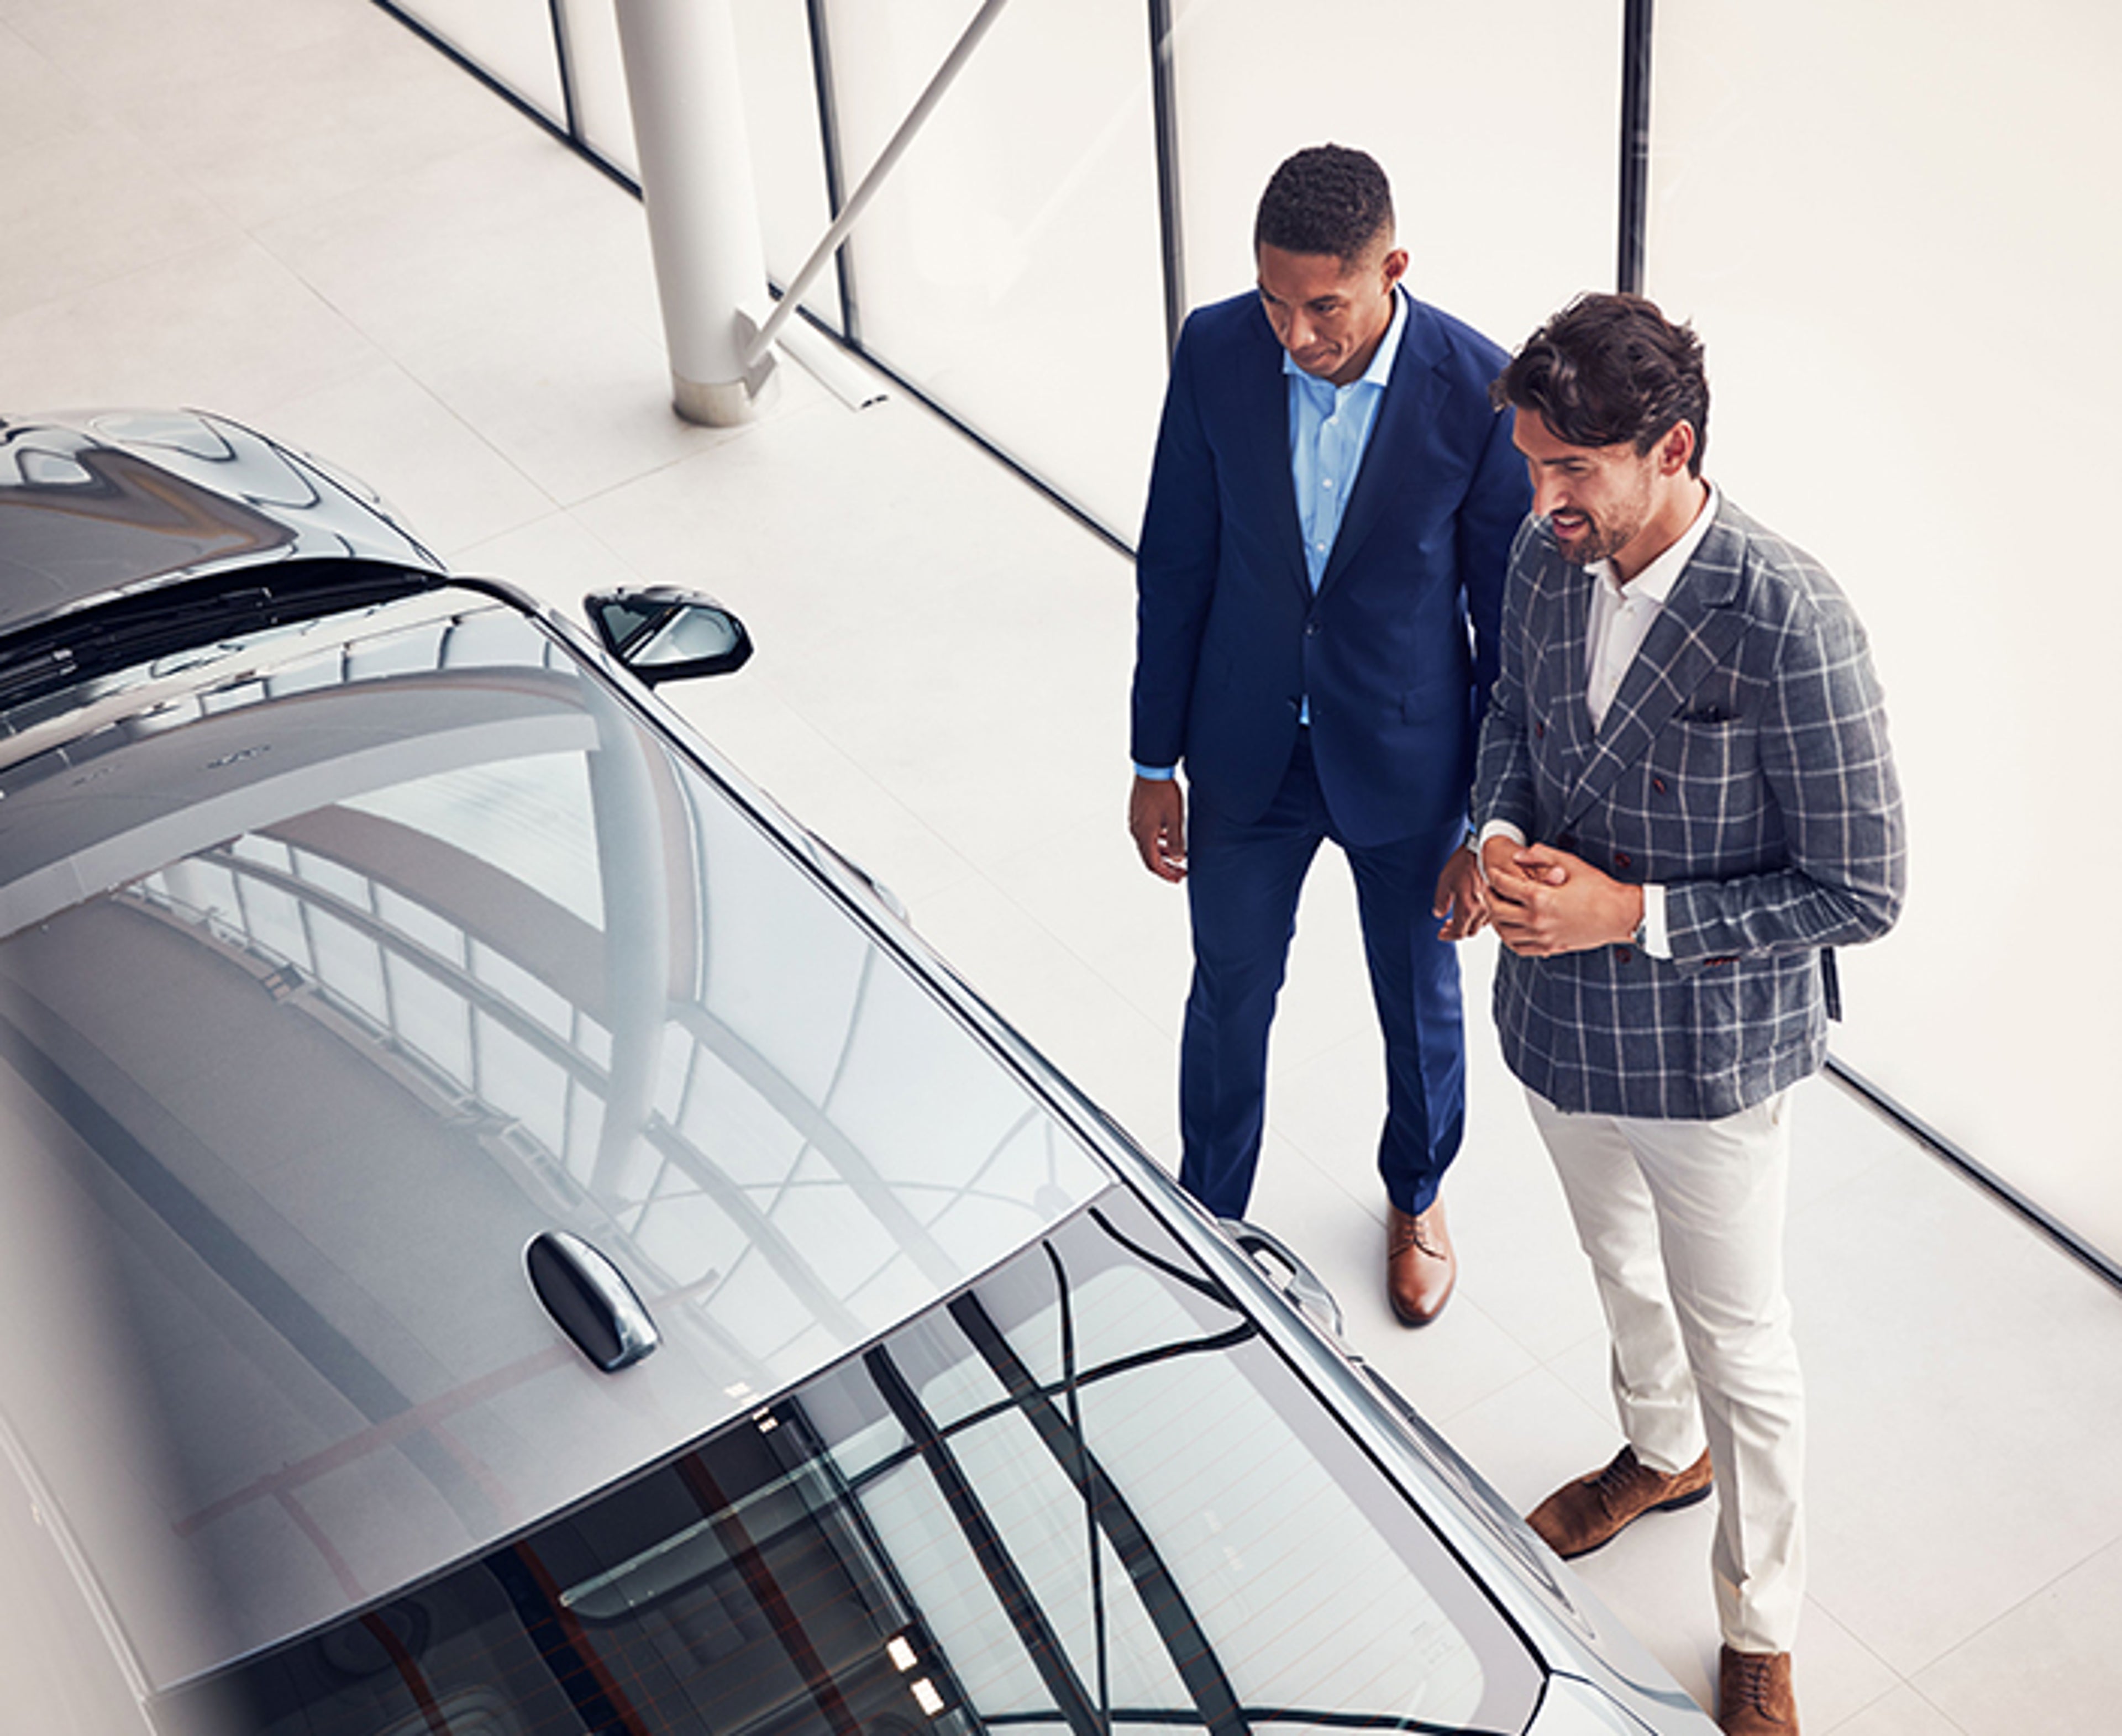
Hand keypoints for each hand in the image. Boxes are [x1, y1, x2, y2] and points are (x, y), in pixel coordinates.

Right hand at [1129, 776, 1187, 881]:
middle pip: (1149, 857)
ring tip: (1178, 857)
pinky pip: (1147, 835)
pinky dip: (1159, 842)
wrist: (1151, 770)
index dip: (1166, 874)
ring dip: (1163, 854)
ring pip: (1148, 845)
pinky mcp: (1138, 815)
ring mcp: (1135, 823)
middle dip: (1166, 867)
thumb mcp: (1175, 818)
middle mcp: (1136, 831)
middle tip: (1180, 873)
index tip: (1178, 879)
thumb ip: (1176, 841)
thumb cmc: (1163, 792)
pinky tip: (1169, 839)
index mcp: (1144, 835)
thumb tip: (1177, 859)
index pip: (1152, 863)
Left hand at [1433, 844, 1488, 939]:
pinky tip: (1473, 909)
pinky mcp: (1499, 897)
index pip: (1458, 933)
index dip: (1448, 936)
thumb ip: (1440, 901)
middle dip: (1457, 931)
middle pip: (1470, 931)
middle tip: (1447, 926)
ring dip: (1469, 924)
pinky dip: (1480, 917)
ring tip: (1459, 917)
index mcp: (1468, 908)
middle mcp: (1482, 910)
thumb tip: (1438, 914)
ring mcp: (1493, 904)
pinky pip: (1490, 914)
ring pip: (1481, 924)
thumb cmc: (1463, 862)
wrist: (1484, 848)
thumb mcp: (1444, 881)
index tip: (1441, 934)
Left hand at [1484, 841, 1642, 957]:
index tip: (1491, 870)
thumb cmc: (1599, 888)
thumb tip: (1517, 854)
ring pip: (1504, 932)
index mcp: (1540, 898)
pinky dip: (1508, 938)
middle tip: (1488, 888)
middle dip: (1488, 897)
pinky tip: (1510, 928)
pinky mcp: (1550, 947)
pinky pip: (1519, 947)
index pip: (1503, 885)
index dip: (1493, 875)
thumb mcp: (1571, 864)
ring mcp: (1543, 937)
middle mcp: (1537, 920)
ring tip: (1495, 907)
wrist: (1620, 915)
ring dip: (1495, 918)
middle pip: (1497, 910)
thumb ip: (1541, 856)